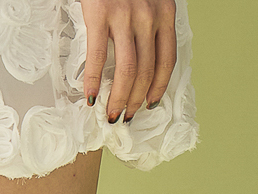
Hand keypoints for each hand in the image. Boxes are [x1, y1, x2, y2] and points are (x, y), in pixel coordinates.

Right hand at [80, 0, 177, 123]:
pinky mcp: (100, 14)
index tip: (150, 103)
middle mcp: (149, 17)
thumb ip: (148, 21)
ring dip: (119, 98)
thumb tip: (140, 53)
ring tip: (111, 113)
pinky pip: (97, 56)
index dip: (159, 87)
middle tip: (125, 116)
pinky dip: (92, 80)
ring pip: (127, 70)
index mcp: (165, 13)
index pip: (167, 60)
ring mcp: (124, 16)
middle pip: (147, 71)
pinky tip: (90, 96)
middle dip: (136, 99)